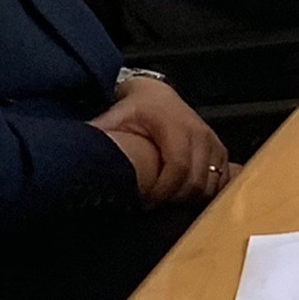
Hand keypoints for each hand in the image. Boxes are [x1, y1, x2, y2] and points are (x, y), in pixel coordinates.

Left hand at [90, 74, 229, 205]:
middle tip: (151, 206)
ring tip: (165, 202)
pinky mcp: (220, 150)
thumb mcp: (115, 116)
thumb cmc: (136, 107)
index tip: (144, 202)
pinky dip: (206, 194)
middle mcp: (199, 133)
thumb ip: (100, 134)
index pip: (178, 166)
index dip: (163, 191)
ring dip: (188, 199)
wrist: (158, 93)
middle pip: (195, 181)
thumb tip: (76, 151)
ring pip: (210, 184)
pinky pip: (221, 180)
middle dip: (173, 201)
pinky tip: (184, 197)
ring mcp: (213, 141)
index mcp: (175, 125)